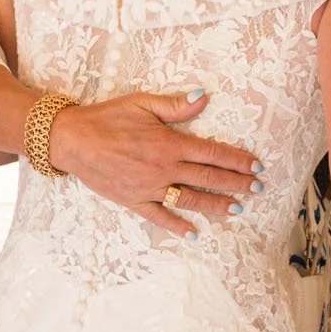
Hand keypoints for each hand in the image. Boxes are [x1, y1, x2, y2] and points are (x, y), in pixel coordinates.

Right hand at [46, 90, 259, 237]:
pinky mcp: (134, 201)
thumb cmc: (106, 118)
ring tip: (238, 208)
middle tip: (258, 189)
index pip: (212, 152)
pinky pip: (160, 217)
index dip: (237, 160)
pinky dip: (178, 226)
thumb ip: (175, 105)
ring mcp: (149, 188)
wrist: (72, 140)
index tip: (256, 166)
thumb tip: (204, 98)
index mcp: (168, 143)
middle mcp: (163, 169)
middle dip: (236, 183)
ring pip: (191, 199)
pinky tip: (194, 233)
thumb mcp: (142, 103)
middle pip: (208, 178)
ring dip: (217, 204)